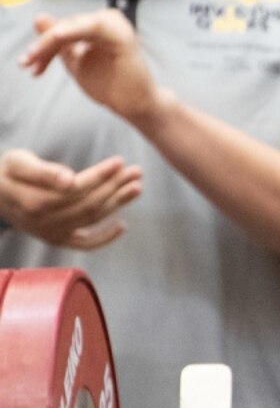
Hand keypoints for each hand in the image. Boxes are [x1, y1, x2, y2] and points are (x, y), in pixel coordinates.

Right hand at [0, 147, 141, 248]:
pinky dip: (104, 238)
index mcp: (37, 202)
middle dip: (115, 187)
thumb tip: (69, 180)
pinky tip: (122, 226)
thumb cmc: (8, 173)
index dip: (100, 176)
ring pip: (91, 219)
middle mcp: (46, 223)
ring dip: (117, 204)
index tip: (120, 162)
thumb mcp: (18, 163)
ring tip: (137, 187)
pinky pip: (84, 244)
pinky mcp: (56, 240)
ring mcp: (52, 234)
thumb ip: (42, 172)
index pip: (77, 189)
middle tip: (137, 172)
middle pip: (89, 204)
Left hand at [20, 9, 162, 125]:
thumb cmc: (111, 85)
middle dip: (43, 46)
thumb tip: (38, 17)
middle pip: (65, 27)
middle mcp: (107, 19)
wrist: (136, 105)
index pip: (62, 30)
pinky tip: (58, 36)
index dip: (42, 46)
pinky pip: (92, 27)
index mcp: (98, 25)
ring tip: (33, 58)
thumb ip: (59, 44)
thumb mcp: (76, 62)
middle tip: (26, 63)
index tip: (27, 64)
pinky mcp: (121, 34)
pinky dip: (73, 30)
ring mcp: (115, 24)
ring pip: (72, 26)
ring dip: (50, 41)